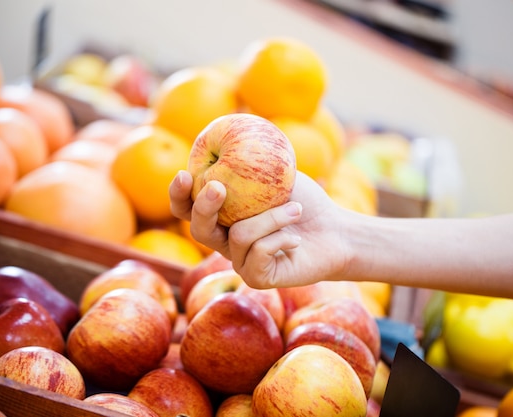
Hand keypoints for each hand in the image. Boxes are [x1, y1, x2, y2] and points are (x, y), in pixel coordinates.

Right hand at [169, 171, 350, 287]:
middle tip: (218, 187)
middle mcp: (225, 240)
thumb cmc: (305, 201)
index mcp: (222, 216)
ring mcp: (240, 261)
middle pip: (198, 229)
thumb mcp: (278, 174)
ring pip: (238, 235)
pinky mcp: (257, 278)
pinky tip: (296, 239)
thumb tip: (227, 134)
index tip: (184, 174)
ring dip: (271, 218)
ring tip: (296, 210)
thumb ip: (250, 161)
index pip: (187, 208)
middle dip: (204, 207)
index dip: (178, 194)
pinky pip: (258, 253)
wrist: (335, 233)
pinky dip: (280, 239)